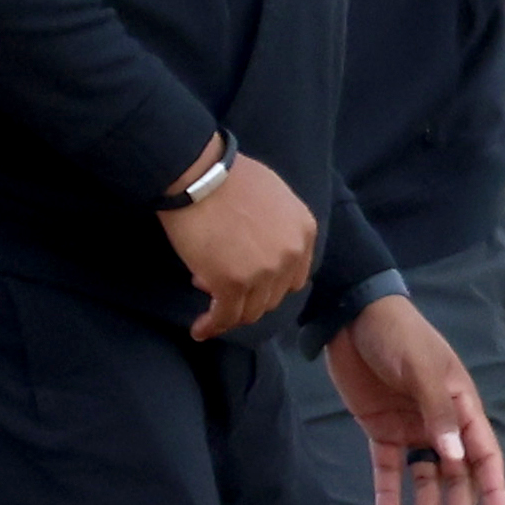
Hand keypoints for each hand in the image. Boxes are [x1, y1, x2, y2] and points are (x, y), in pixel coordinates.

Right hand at [160, 147, 318, 341]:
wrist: (200, 175)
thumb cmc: (229, 177)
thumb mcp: (274, 197)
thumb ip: (276, 226)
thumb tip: (256, 249)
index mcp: (304, 232)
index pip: (294, 275)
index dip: (270, 283)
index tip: (248, 280)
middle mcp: (291, 255)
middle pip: (273, 296)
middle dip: (248, 296)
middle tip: (220, 286)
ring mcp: (264, 271)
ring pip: (251, 311)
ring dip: (230, 313)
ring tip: (209, 308)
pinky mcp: (233, 283)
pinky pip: (225, 316)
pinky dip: (212, 326)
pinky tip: (200, 329)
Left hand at [324, 295, 504, 504]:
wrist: (352, 317)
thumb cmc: (398, 335)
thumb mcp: (421, 369)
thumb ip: (438, 413)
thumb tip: (454, 456)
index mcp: (462, 405)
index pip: (483, 455)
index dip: (492, 489)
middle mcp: (441, 422)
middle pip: (456, 476)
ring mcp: (412, 427)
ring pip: (425, 478)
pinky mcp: (381, 428)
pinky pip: (389, 468)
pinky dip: (390, 492)